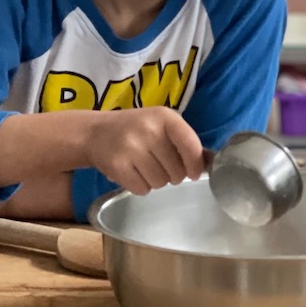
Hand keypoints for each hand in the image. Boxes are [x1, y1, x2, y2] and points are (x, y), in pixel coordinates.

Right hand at [88, 107, 204, 194]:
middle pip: (177, 171)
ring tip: (143, 167)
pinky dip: (140, 187)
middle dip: (172, 174)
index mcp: (165, 117)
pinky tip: (132, 173)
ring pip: (160, 183)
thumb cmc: (136, 130)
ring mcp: (131, 147)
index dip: (195, 165)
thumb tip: (211, 162)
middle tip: (158, 165)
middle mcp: (148, 129)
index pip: (191, 145)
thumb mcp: (161, 126)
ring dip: (156, 181)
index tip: (193, 173)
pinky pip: (142, 189)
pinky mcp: (117, 165)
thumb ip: (185, 141)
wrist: (94, 132)